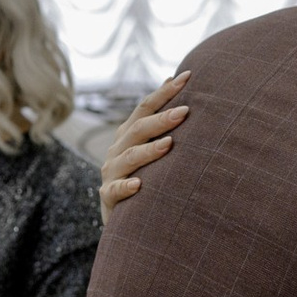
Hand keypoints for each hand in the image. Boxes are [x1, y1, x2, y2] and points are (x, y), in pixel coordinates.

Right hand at [98, 72, 189, 222]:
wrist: (122, 219)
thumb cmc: (146, 179)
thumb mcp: (152, 152)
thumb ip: (163, 128)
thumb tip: (185, 95)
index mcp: (128, 134)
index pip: (145, 107)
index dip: (165, 92)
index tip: (187, 77)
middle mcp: (117, 149)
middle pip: (138, 129)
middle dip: (162, 119)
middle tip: (185, 111)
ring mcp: (111, 172)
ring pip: (129, 157)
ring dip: (149, 150)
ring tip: (169, 145)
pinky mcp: (108, 197)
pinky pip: (116, 190)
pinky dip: (126, 186)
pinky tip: (139, 185)